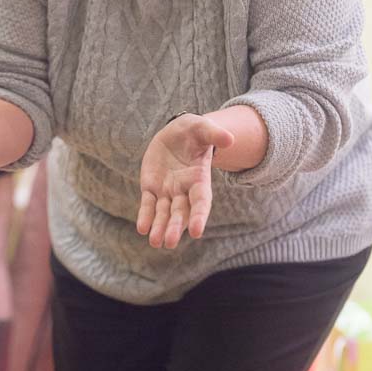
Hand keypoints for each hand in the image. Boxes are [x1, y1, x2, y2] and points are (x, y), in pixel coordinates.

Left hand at [137, 114, 233, 248]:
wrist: (177, 134)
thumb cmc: (194, 131)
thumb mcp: (203, 128)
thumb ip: (215, 134)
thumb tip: (229, 139)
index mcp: (199, 179)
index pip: (201, 201)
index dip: (199, 216)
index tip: (196, 231)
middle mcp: (184, 190)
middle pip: (181, 212)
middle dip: (175, 227)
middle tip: (170, 242)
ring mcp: (167, 191)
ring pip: (163, 213)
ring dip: (159, 227)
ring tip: (155, 242)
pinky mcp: (151, 188)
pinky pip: (148, 204)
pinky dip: (145, 216)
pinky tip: (142, 228)